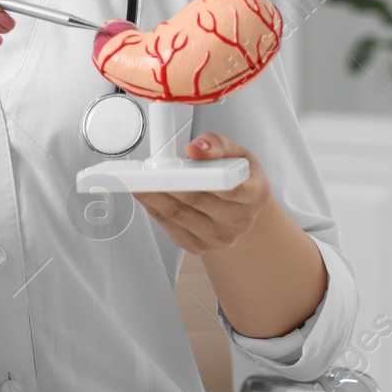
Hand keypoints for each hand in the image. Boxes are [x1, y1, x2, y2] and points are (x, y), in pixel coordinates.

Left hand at [135, 132, 275, 254]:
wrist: (243, 211)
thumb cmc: (240, 178)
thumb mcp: (238, 153)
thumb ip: (218, 144)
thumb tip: (195, 148)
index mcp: (255, 194)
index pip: (227, 186)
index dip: (197, 176)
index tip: (174, 167)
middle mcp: (239, 221)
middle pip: (195, 200)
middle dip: (165, 182)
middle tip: (144, 169)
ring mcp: (219, 238)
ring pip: (177, 215)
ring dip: (152, 195)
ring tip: (137, 178)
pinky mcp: (199, 247)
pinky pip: (169, 226)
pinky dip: (153, 208)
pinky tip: (145, 194)